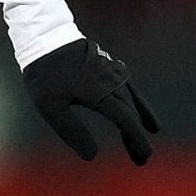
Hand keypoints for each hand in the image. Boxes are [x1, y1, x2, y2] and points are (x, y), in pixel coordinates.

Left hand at [23, 36, 158, 164]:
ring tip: (152, 132)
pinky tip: (138, 107)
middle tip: (141, 158)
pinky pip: (127, 85)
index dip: (136, 139)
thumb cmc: (43, 74)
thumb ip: (71, 131)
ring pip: (131, 98)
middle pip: (130, 112)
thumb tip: (91, 156)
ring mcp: (111, 71)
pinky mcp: (107, 66)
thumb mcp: (50, 107)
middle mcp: (110, 81)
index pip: (125, 120)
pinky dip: (135, 98)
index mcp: (98, 92)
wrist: (44, 38)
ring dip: (140, 117)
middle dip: (136, 136)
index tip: (144, 156)